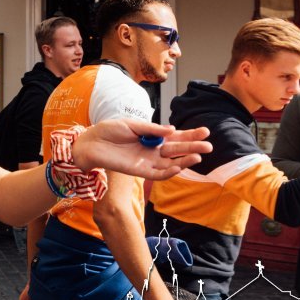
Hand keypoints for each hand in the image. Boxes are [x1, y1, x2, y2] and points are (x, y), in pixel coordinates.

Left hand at [71, 119, 211, 179]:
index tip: (205, 132)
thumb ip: (152, 129)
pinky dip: (168, 172)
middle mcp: (153, 150)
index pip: (176, 137)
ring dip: (184, 161)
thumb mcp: (132, 125)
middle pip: (177, 150)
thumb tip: (173, 130)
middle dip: (193, 148)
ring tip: (198, 157)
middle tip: (208, 146)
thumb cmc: (109, 130)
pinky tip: (178, 167)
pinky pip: (157, 174)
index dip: (190, 135)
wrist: (91, 142)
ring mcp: (147, 161)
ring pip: (170, 164)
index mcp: (153, 136)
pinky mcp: (139, 171)